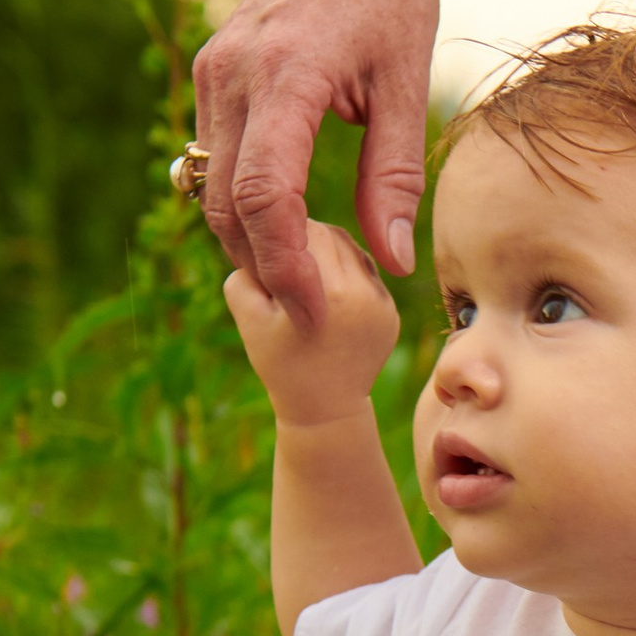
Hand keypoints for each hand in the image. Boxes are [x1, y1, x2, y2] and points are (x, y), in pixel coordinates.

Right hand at [194, 0, 479, 323]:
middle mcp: (234, 71)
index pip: (264, 197)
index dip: (284, 265)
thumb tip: (395, 261)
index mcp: (287, 73)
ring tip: (304, 274)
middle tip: (313, 310)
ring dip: (249, 237)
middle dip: (265, 265)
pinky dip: (243, 199)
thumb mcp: (408, 80)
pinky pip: (215, 154)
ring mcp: (215, 68)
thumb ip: (394, 175)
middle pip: (227, 202)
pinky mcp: (214, 69)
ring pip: (212, 184)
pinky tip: (288, 221)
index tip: (314, 311)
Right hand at [224, 217, 401, 432]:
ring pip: (350, 247)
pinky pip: (365, 270)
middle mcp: (361, 294)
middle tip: (280, 255)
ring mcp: (381, 303)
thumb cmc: (278, 361)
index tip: (263, 247)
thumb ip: (245, 265)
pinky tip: (324, 288)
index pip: (303, 230)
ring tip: (302, 272)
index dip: (277, 232)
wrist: (324, 406)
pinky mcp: (390, 310)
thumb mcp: (246, 312)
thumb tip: (260, 229)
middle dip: (301, 239)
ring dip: (324, 250)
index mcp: (326, 295)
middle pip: (328, 235)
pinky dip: (343, 270)